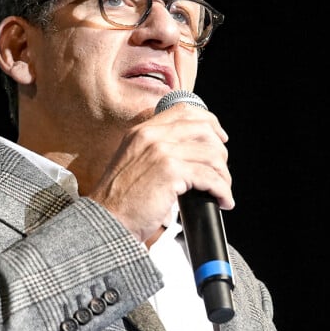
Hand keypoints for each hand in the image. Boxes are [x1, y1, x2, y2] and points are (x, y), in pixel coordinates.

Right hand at [88, 102, 233, 243]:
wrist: (106, 219)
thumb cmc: (119, 200)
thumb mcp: (132, 163)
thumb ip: (154, 151)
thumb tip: (188, 153)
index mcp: (141, 131)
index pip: (183, 111)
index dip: (208, 121)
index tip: (219, 137)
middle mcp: (151, 136)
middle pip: (203, 129)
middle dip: (220, 151)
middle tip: (221, 172)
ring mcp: (161, 152)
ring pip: (211, 155)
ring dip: (223, 175)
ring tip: (222, 191)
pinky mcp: (171, 172)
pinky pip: (210, 177)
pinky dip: (222, 190)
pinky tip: (223, 200)